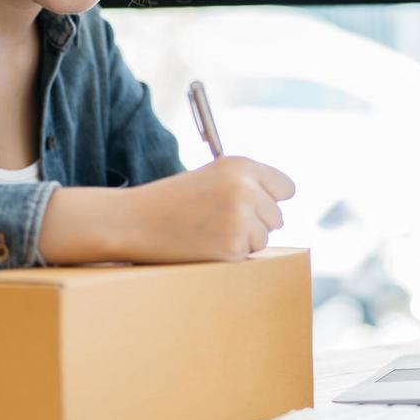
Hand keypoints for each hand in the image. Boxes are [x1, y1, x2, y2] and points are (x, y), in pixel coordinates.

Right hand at [118, 156, 296, 262]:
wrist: (134, 221)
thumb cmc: (172, 200)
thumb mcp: (212, 177)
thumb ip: (246, 183)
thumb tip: (282, 202)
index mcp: (241, 165)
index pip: (286, 188)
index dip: (271, 199)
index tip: (256, 206)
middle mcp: (246, 188)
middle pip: (277, 216)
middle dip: (255, 222)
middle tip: (218, 220)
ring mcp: (241, 217)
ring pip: (264, 237)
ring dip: (243, 239)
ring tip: (209, 231)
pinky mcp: (233, 245)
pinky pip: (247, 254)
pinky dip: (229, 253)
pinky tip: (204, 243)